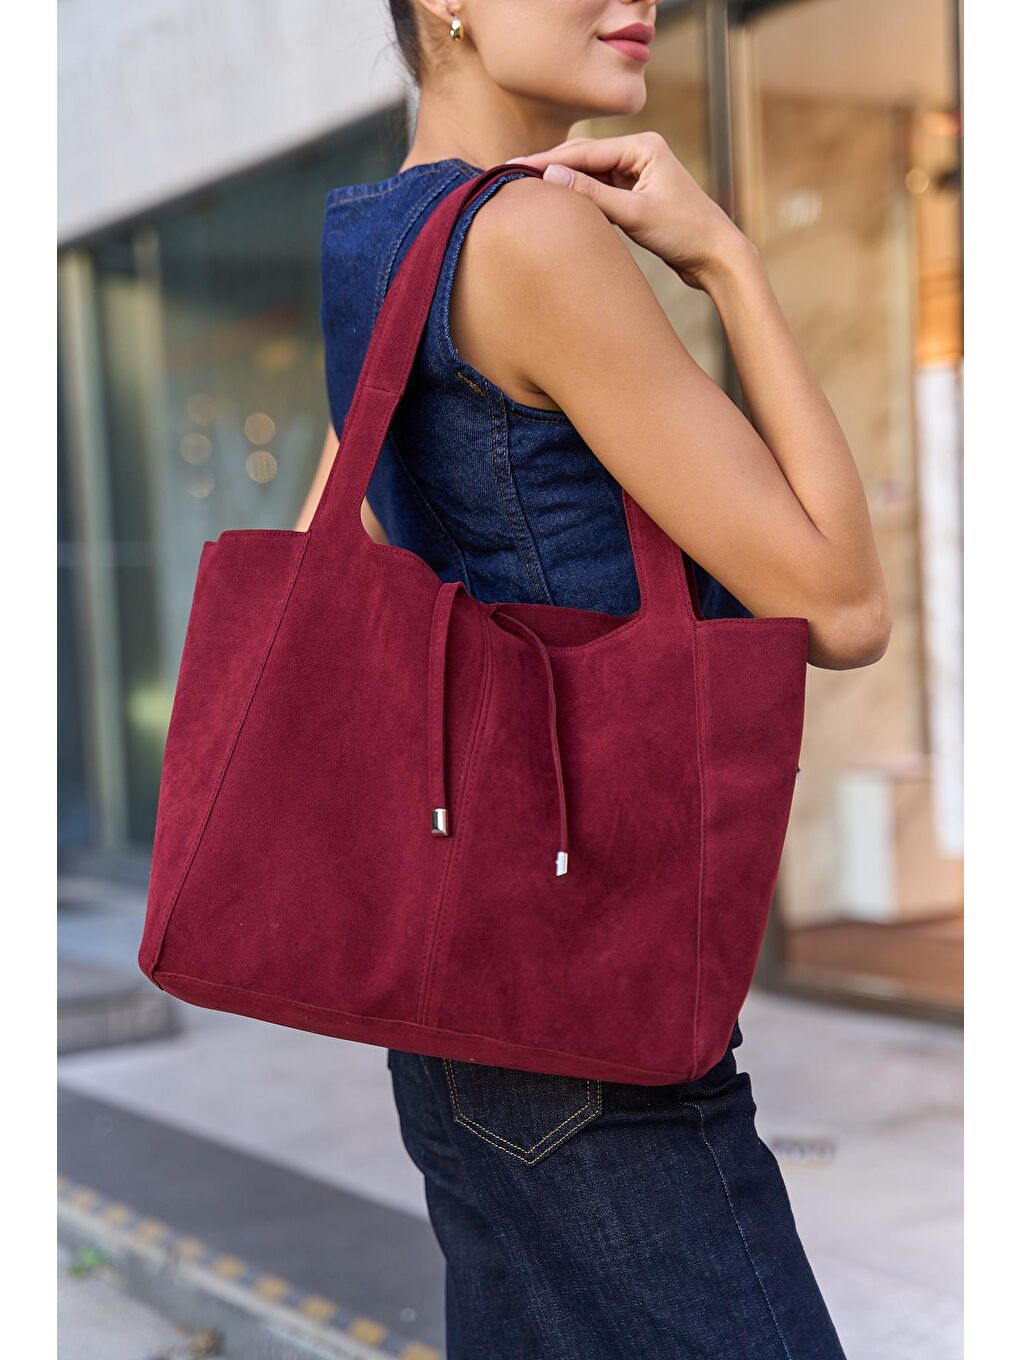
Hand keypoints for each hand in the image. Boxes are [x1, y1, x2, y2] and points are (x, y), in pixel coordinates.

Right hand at [509, 132, 749, 290]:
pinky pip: (600, 194)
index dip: (546, 160)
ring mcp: (638, 176)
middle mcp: (640, 154)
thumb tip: (551, 175)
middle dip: (548, 168)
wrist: (717, 257)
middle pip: (584, 160)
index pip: (583, 151)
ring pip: (590, 178)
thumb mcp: (635, 214)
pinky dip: (579, 201)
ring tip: (525, 192)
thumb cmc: (685, 232)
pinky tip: (556, 207)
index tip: (513, 167)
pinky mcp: (637, 197)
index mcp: (643, 146)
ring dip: (562, 185)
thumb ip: (592, 195)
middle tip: (509, 176)